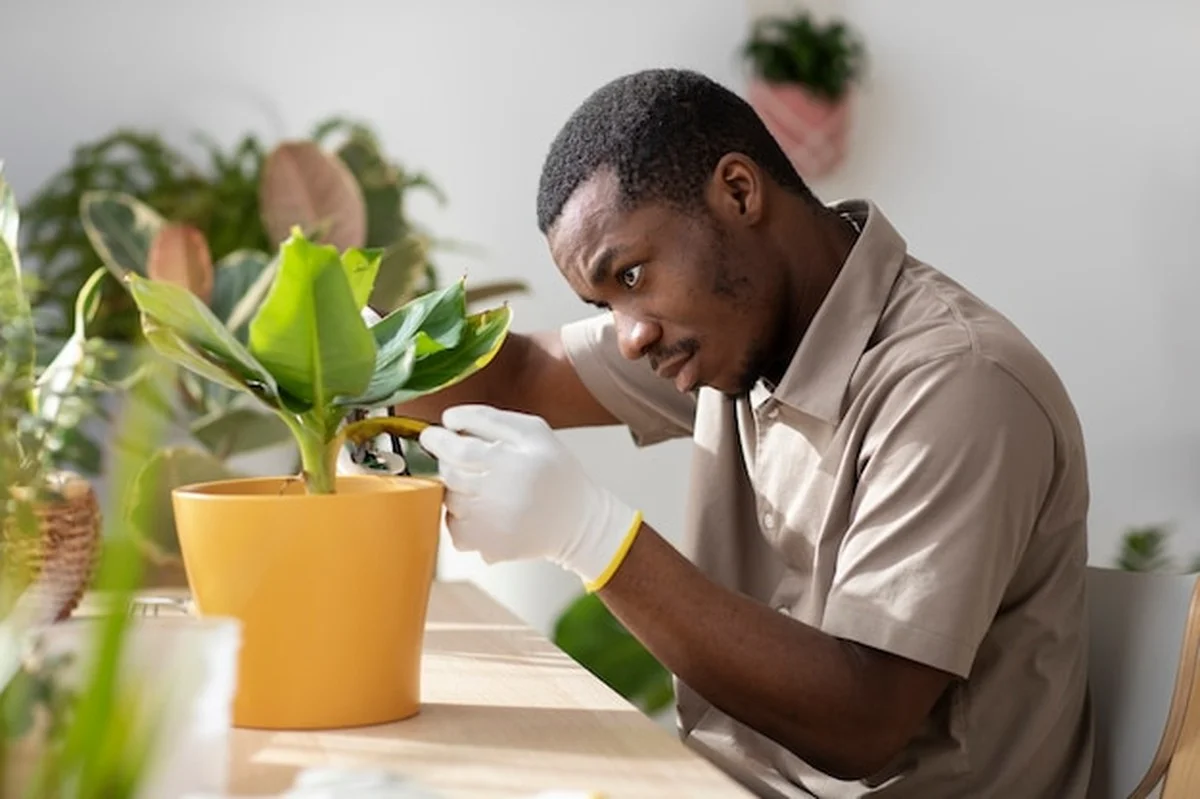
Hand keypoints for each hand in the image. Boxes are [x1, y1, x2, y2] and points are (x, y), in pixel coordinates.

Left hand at [418, 405, 642, 590]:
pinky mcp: (489, 547)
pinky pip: (454, 528)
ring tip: (482, 485)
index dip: (437, 439)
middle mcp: (500, 497)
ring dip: (456, 489)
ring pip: (449, 500)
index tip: (432, 434)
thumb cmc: (556, 472)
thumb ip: (490, 419)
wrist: (578, 522)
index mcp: (513, 463)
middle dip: (447, 461)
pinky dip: (460, 517)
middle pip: (449, 474)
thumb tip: (449, 419)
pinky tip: (483, 509)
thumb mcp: (534, 431)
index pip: (457, 450)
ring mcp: (493, 526)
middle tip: (462, 458)